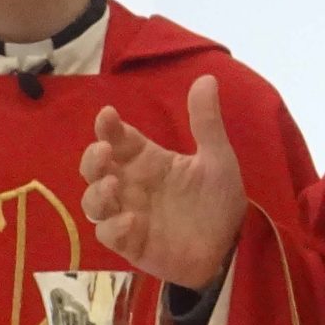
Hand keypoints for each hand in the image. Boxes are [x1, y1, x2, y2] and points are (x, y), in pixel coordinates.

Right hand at [78, 75, 244, 290]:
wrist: (232, 247)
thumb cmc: (218, 200)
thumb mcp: (217, 158)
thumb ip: (206, 122)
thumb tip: (206, 78)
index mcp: (149, 160)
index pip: (119, 138)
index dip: (108, 126)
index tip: (108, 114)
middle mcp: (132, 185)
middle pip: (95, 169)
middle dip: (92, 159)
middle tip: (104, 151)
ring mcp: (128, 215)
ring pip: (94, 202)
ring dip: (97, 193)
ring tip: (113, 185)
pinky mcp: (132, 244)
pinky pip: (110, 235)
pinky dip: (115, 227)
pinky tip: (133, 221)